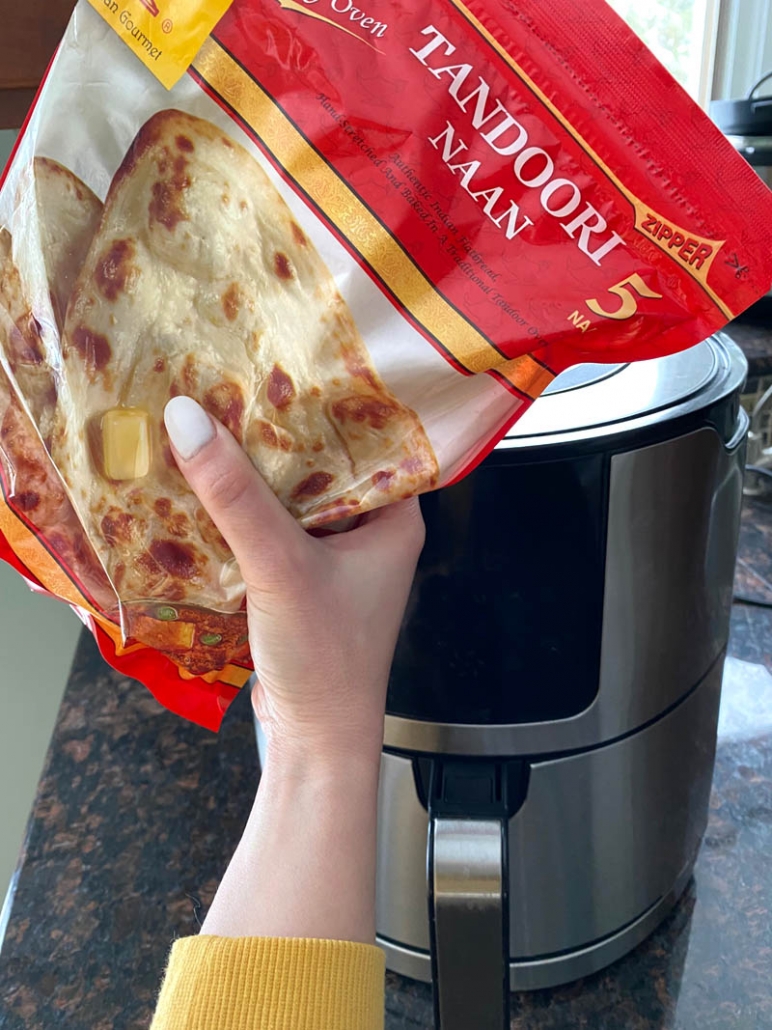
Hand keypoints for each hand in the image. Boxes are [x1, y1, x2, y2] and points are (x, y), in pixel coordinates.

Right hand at [164, 395, 424, 764]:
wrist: (314, 740)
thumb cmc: (326, 661)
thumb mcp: (282, 567)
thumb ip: (236, 496)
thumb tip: (188, 421)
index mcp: (394, 519)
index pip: (370, 439)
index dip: (330, 401)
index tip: (286, 360)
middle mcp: (369, 532)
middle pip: (321, 464)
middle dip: (277, 434)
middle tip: (234, 383)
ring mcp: (333, 557)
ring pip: (291, 497)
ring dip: (254, 473)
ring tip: (211, 421)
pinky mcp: (300, 579)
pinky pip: (269, 529)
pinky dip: (240, 512)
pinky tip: (204, 485)